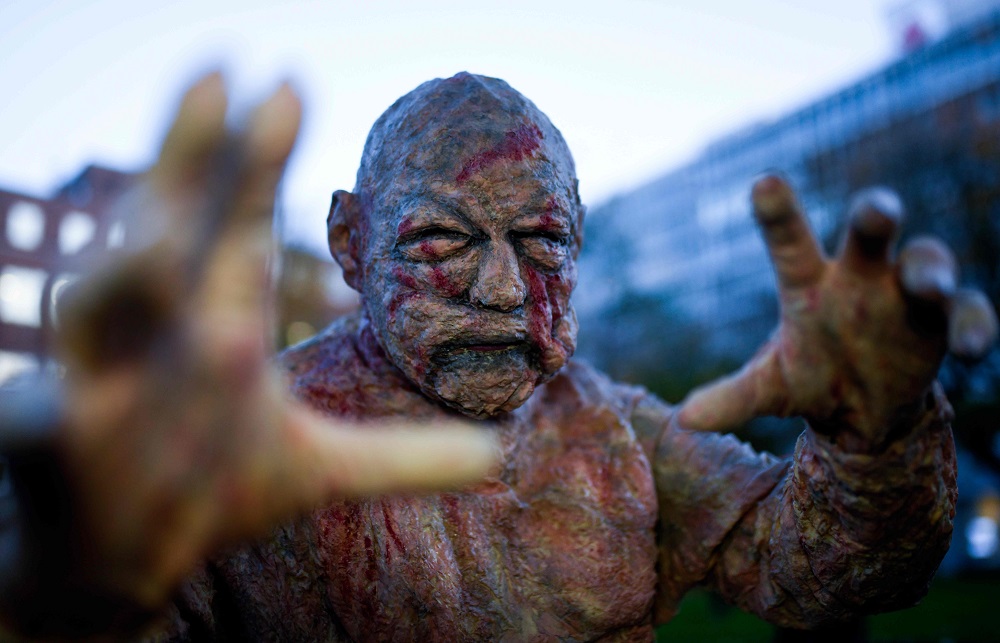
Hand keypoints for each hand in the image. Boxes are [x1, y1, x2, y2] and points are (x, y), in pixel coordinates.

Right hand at [40, 73, 497, 608]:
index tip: (286, 83)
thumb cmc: (212, 488)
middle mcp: (157, 339)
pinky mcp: (54, 456)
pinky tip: (51, 415)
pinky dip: (39, 415)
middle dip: (190, 163)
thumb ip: (405, 456)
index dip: (256, 161)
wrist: (115, 558)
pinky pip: (37, 428)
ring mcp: (101, 390)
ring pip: (96, 315)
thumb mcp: (319, 471)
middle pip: (166, 233)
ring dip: (123, 276)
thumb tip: (499, 455)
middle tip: (218, 75)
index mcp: (216, 326)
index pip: (235, 228)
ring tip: (169, 245)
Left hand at [676, 175, 996, 449]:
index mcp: (809, 283)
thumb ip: (733, 397)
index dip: (778, 214)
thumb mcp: (770, 389)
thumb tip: (685, 420)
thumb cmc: (811, 376)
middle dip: (875, 217)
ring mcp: (907, 295)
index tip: (762, 182)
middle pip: (870, 233)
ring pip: (927, 264)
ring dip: (931, 270)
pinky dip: (974, 327)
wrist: (864, 406)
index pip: (790, 242)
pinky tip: (972, 349)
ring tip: (930, 286)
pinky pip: (968, 313)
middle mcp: (861, 276)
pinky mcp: (945, 323)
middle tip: (878, 209)